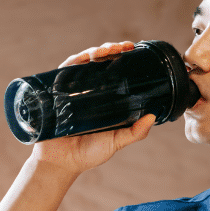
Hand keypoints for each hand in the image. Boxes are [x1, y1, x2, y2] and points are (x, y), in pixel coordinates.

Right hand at [30, 41, 156, 175]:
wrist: (60, 163)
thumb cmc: (87, 154)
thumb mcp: (116, 142)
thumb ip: (134, 133)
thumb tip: (153, 116)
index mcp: (103, 99)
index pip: (113, 71)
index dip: (123, 58)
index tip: (134, 49)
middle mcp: (87, 91)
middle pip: (99, 62)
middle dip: (111, 49)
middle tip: (124, 47)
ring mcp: (71, 90)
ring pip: (84, 62)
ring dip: (95, 51)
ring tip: (108, 49)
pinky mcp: (56, 92)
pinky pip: (65, 70)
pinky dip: (75, 60)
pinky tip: (86, 56)